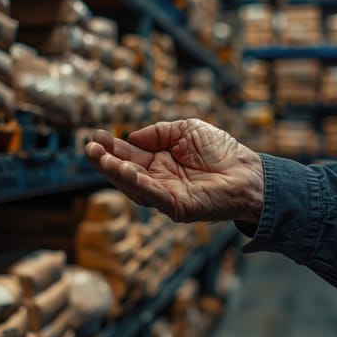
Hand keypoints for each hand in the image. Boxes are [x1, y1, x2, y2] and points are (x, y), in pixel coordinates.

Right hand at [85, 119, 263, 222]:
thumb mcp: (185, 129)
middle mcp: (159, 179)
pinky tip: (124, 171)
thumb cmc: (220, 148)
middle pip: (126, 171)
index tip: (96, 136)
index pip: (130, 154)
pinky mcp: (177, 207)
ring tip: (99, 157)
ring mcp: (166, 194)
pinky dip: (137, 184)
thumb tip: (132, 136)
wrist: (247, 170)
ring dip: (115, 172)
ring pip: (134, 186)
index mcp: (159, 161)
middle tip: (89, 147)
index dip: (112, 146)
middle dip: (106, 160)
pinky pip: (153, 196)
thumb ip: (158, 132)